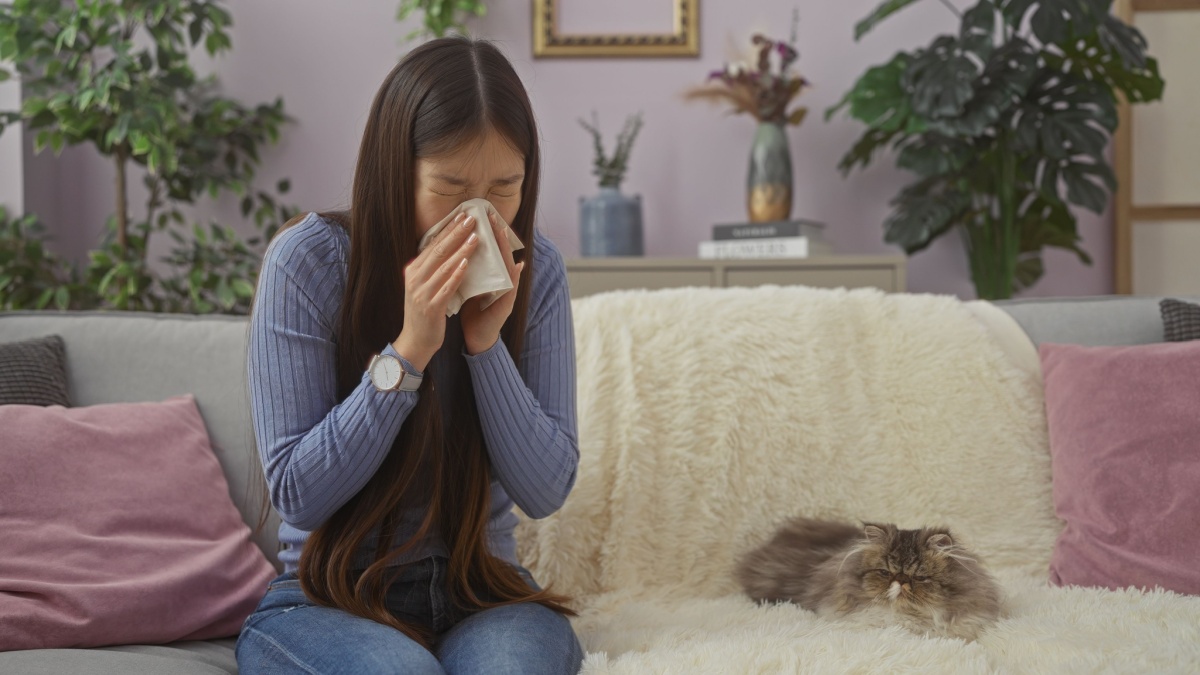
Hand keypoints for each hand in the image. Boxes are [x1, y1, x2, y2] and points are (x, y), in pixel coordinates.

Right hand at [392, 211, 478, 370]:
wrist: (415, 342)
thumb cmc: (423, 312)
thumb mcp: (422, 286)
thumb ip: (431, 268)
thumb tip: (444, 246)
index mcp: (413, 271)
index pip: (432, 245)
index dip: (448, 229)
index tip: (462, 215)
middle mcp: (415, 279)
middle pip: (438, 251)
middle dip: (456, 233)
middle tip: (471, 218)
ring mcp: (422, 293)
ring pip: (444, 266)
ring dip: (460, 250)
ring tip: (475, 237)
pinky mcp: (431, 307)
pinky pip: (446, 287)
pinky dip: (456, 274)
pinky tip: (467, 264)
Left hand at [461, 210, 523, 355]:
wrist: (476, 338)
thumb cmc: (472, 311)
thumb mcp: (467, 286)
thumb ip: (467, 270)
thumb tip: (456, 250)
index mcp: (489, 276)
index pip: (489, 251)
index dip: (486, 234)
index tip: (480, 216)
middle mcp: (501, 282)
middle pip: (501, 254)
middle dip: (498, 236)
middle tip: (494, 217)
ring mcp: (506, 293)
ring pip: (508, 267)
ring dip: (506, 251)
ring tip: (503, 234)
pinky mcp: (506, 306)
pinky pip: (511, 289)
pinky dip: (514, 278)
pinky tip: (518, 266)